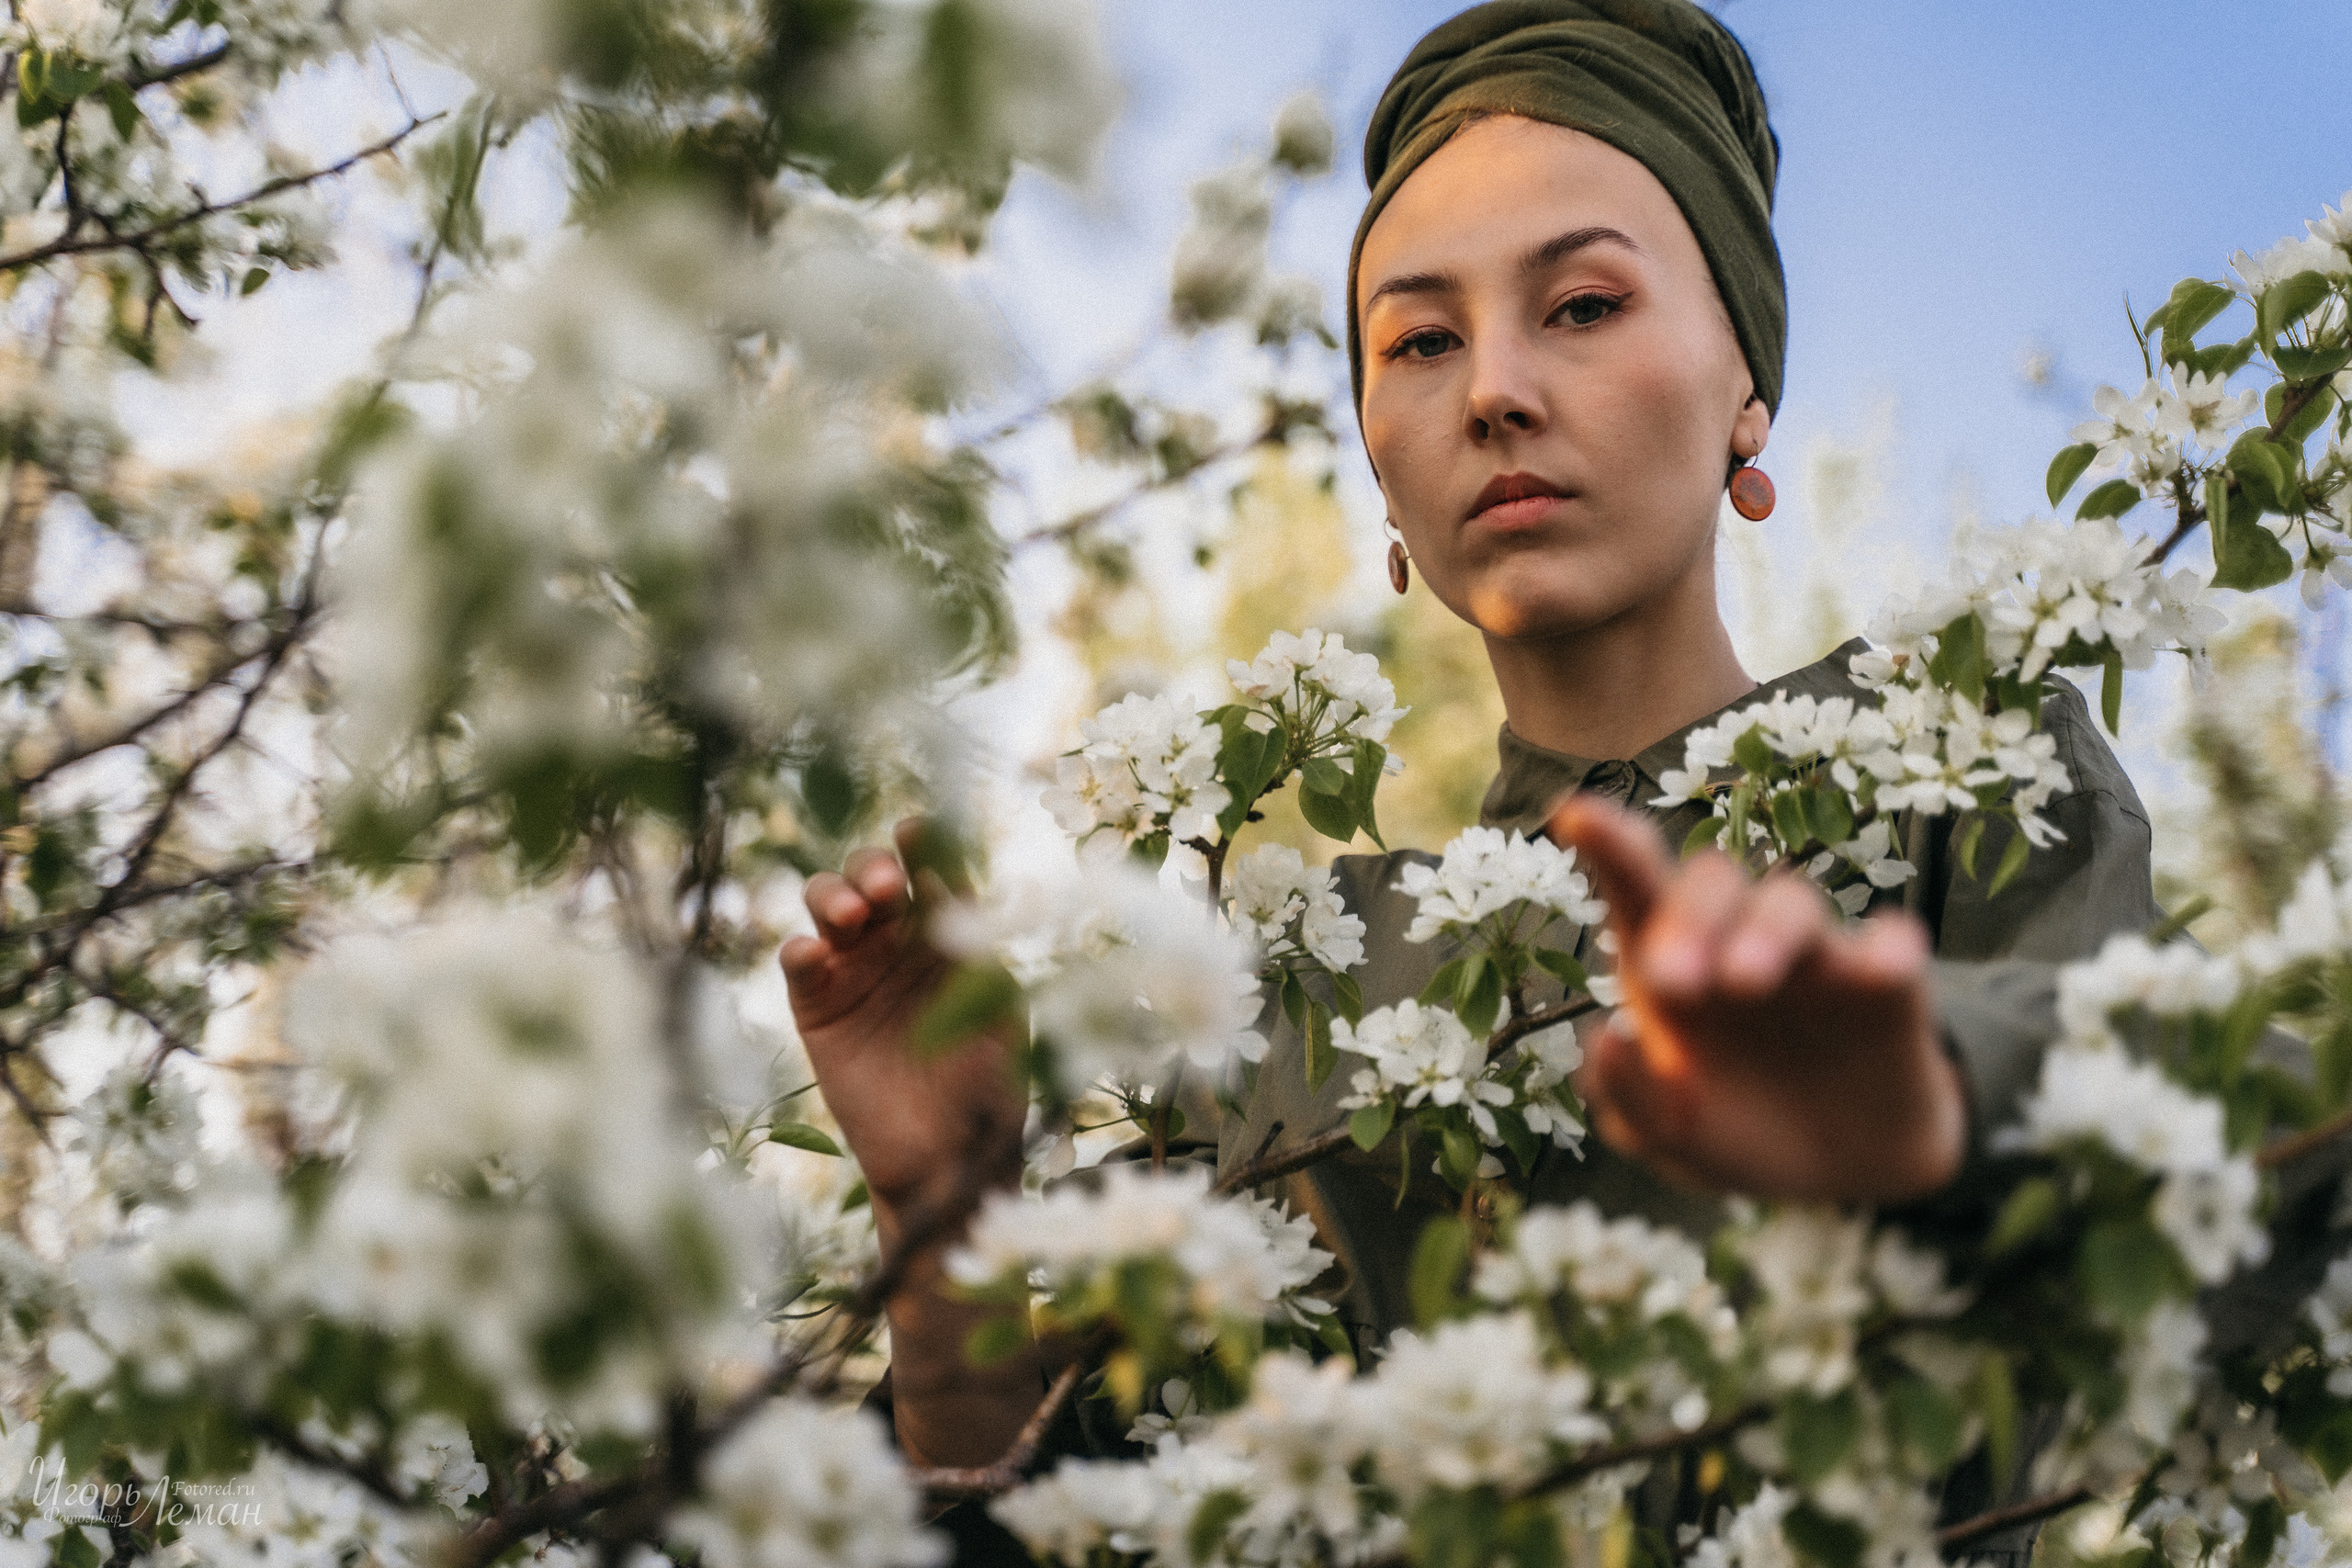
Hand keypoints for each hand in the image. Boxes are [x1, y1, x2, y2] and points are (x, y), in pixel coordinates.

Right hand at [781, 820, 1040, 1469]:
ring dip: (833, 895)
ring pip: (830, 905)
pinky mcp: (817, 1008)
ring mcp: (856, 971)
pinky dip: (800, 948)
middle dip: (874, 868)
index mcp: (951, 936)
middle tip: (888, 890)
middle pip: (873, 877)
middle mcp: (900, 943)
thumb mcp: (998, 1011)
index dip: (923, 845)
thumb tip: (973, 887)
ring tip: (852, 916)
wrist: (948, 1161)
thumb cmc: (989, 1087)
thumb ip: (981, 951)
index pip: (934, 873)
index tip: (919, 830)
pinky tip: (814, 953)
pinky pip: (800, 963)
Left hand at [1546, 794, 1964, 1204]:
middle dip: (1688, 915)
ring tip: (1745, 980)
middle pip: (1712, 882)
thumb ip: (1631, 1097)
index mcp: (1671, 964)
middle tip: (1671, 981)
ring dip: (1766, 929)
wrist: (1843, 1177)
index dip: (1609, 843)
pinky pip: (1893, 944)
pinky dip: (1886, 949)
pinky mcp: (1888, 987)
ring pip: (1792, 901)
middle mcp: (1738, 941)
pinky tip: (1876, 972)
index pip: (1636, 887)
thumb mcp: (1670, 1135)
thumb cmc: (1736, 1132)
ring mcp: (1816, 958)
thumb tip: (1607, 1039)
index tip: (1574, 815)